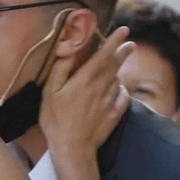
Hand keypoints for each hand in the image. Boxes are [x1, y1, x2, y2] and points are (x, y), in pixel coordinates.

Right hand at [39, 24, 133, 156]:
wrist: (73, 149)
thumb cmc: (56, 121)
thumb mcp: (50, 93)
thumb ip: (60, 69)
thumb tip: (69, 49)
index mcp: (86, 79)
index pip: (104, 54)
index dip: (115, 40)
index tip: (124, 30)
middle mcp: (102, 87)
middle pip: (116, 65)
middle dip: (123, 52)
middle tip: (129, 44)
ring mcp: (110, 101)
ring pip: (117, 80)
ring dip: (118, 71)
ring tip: (117, 66)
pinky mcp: (115, 114)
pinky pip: (122, 97)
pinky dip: (121, 90)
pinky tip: (117, 90)